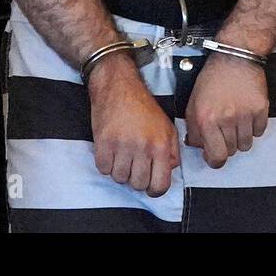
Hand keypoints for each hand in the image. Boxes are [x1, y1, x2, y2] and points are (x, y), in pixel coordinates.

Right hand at [87, 53, 179, 196]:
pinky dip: (105, 164)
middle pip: (138, 184)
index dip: (154, 190)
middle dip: (135, 178)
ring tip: (122, 155)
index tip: (149, 185)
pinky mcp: (103, 142)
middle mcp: (143, 147)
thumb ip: (172, 151)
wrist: (118, 85)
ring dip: (119, 170)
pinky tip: (110, 151)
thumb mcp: (166, 127)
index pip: (160, 184)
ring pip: (119, 178)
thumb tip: (169, 170)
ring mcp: (122, 145)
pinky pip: (103, 169)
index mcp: (161, 145)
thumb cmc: (142, 106)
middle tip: (134, 164)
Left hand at [185, 51, 268, 167]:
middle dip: (227, 145)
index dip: (215, 160)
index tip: (214, 156)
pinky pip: (259, 132)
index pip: (216, 157)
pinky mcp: (261, 109)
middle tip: (224, 131)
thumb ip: (193, 127)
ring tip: (236, 120)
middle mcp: (227, 119)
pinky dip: (254, 127)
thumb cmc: (212, 78)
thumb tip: (197, 146)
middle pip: (232, 152)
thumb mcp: (193, 102)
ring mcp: (246, 115)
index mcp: (207, 119)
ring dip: (241, 137)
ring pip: (246, 145)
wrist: (235, 57)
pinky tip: (247, 113)